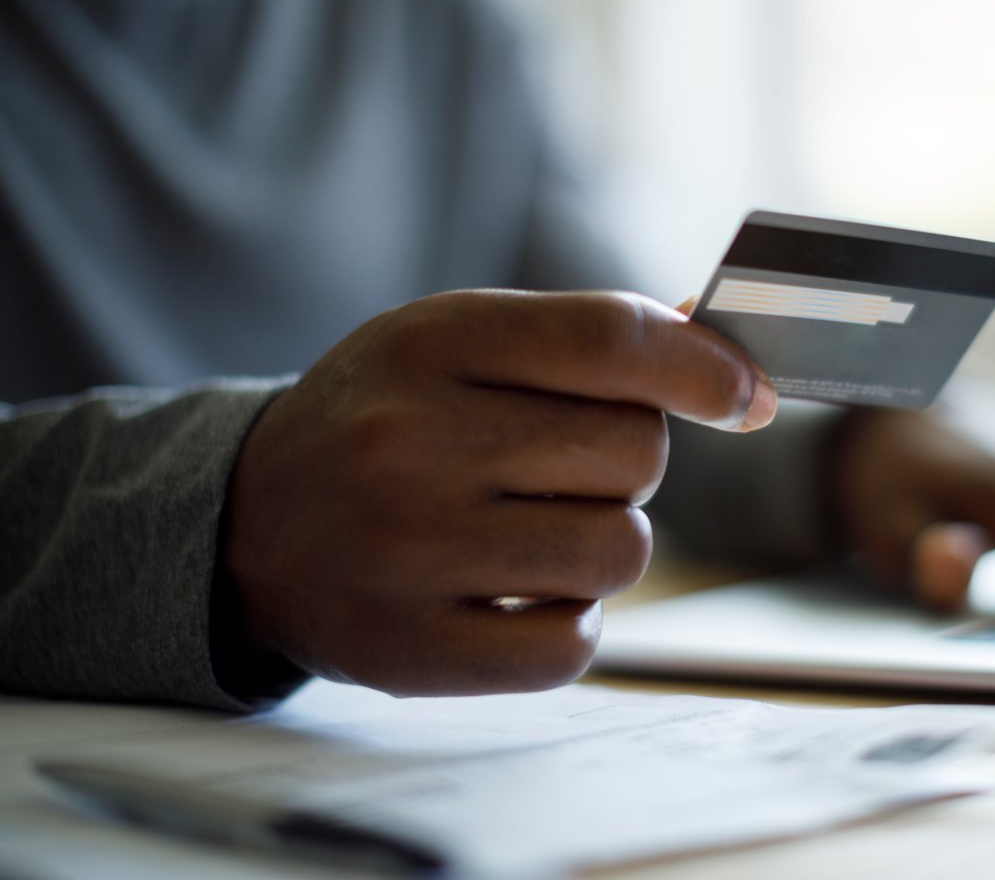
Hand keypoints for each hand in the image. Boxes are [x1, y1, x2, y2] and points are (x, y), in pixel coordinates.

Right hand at [225, 290, 776, 695]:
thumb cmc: (389, 419)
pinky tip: (517, 594)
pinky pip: (572, 647)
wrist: (249, 522)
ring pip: (620, 551)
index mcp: (431, 342)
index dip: (706, 368)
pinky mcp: (408, 652)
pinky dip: (569, 622)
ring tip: (533, 529)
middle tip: (558, 467)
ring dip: (604, 542)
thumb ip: (589, 342)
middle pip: (637, 452)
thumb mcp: (461, 343)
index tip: (745, 394)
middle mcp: (411, 442)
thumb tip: (732, 368)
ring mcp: (406, 552)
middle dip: (627, 461)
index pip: (611, 341)